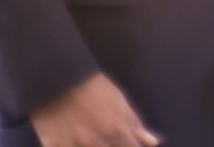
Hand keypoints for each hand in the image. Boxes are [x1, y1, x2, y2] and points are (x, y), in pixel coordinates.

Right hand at [31, 72, 159, 146]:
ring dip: (93, 146)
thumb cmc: (93, 86)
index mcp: (116, 131)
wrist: (60, 75)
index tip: (127, 144)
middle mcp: (97, 142)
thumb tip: (153, 142)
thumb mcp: (118, 100)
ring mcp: (74, 146)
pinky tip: (74, 143)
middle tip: (108, 139)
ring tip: (91, 138)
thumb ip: (135, 124)